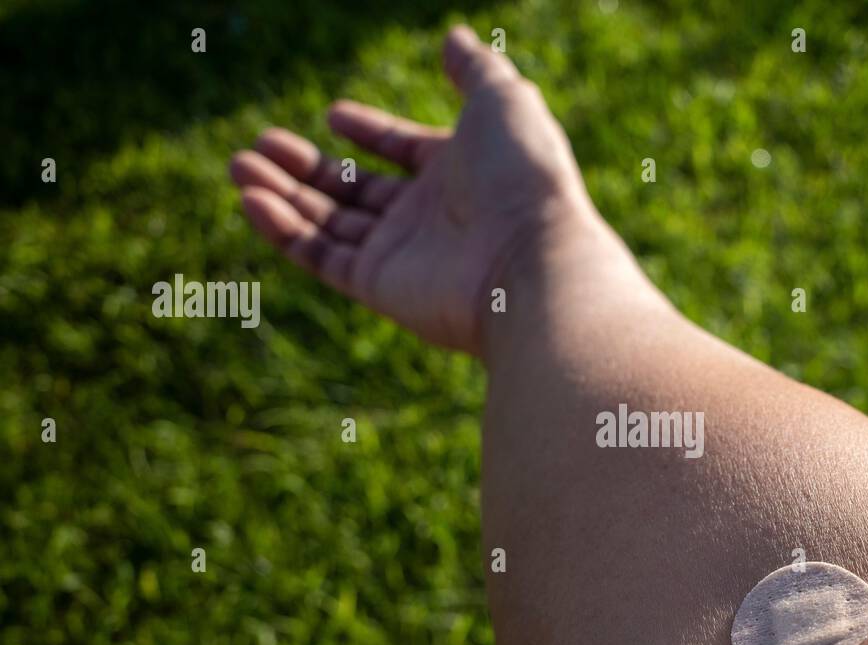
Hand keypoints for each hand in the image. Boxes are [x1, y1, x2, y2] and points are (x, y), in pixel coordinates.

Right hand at [230, 25, 589, 354]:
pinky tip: (251, 198)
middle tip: (259, 143)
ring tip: (238, 165)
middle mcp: (430, 217)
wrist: (531, 258)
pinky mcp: (380, 287)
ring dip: (282, 194)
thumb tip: (454, 36)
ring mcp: (403, 255)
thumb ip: (474, 68)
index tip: (332, 115)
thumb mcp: (502, 101)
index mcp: (460, 173)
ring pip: (330, 224)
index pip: (403, 152)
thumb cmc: (522, 176)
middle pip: (356, 191)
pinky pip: (322, 258)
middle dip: (307, 167)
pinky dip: (283, 230)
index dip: (369, 132)